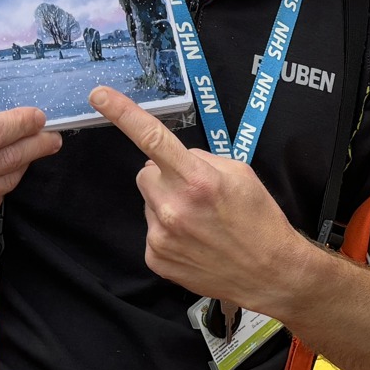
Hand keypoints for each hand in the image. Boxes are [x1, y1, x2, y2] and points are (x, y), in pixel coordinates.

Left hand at [91, 87, 316, 313]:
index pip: (153, 138)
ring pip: (149, 201)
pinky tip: (194, 240)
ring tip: (201, 222)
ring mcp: (160, 236)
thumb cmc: (260, 220)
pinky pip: (151, 230)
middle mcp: (173, 207)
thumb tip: (175, 157)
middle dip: (165, 175)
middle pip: (146, 172)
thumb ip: (201, 159)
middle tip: (195, 193)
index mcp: (197, 180)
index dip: (123, 113)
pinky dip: (168, 231)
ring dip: (167, 204)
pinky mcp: (156, 257)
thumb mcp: (240, 175)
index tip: (99, 95)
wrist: (270, 273)